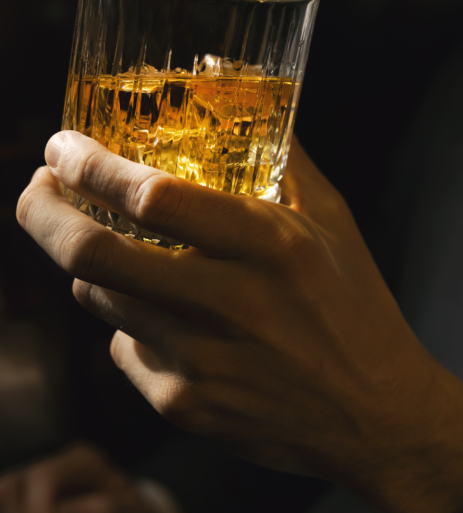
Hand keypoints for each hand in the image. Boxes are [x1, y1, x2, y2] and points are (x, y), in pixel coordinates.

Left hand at [17, 131, 462, 512]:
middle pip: (93, 254)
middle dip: (42, 214)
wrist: (375, 414)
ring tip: (115, 251)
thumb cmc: (357, 308)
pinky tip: (168, 319)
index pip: (152, 197)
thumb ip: (287, 158)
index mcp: (271, 247)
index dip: (89, 167)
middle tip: (38, 191)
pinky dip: (129, 322)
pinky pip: (123, 349)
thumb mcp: (335, 223)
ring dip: (91, 265)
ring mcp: (198, 362)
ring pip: (99, 300)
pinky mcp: (183, 405)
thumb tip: (243, 99)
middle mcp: (228, 305)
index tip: (62, 148)